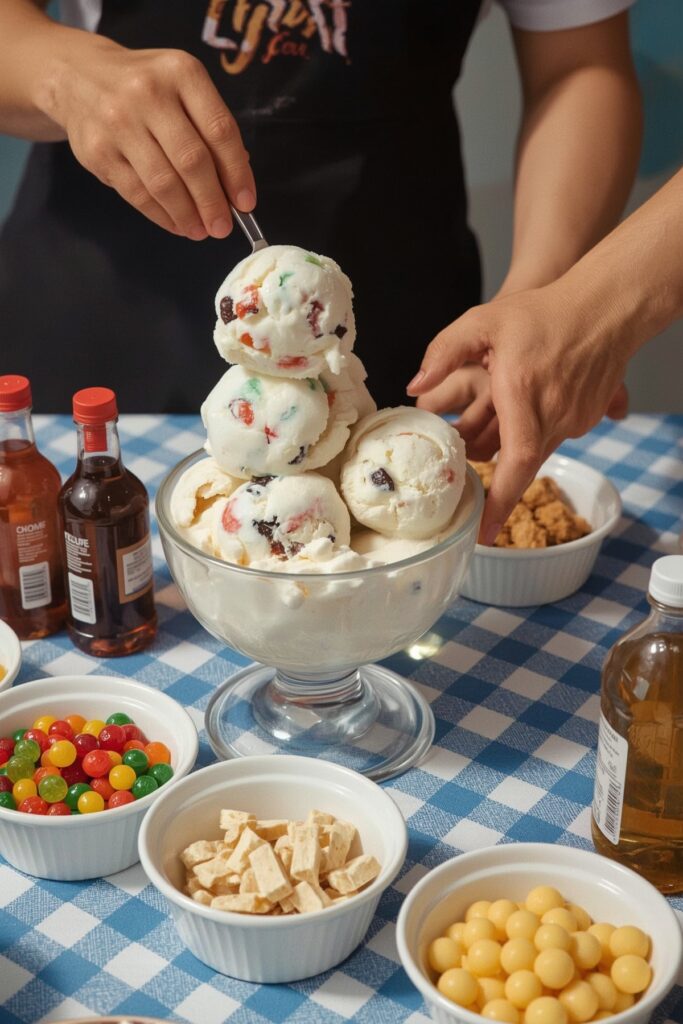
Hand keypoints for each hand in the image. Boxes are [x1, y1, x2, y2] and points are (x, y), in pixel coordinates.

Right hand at [44, 36, 254, 238]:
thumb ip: (210, 129)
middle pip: (192, 161)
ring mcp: (119, 122)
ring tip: (201, 231)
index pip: (220, 131)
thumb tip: (236, 186)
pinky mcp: (98, 151)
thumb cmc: (146, 88)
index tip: (246, 203)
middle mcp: (148, 93)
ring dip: (187, 215)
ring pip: (163, 183)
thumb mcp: (182, 88)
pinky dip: (162, 216)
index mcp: (181, 73)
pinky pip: (137, 193)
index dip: (237, 173)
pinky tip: (177, 224)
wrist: (79, 76)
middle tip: (223, 226)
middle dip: (212, 202)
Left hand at [407, 284, 628, 543]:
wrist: (606, 306)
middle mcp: (552, 413)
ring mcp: (573, 419)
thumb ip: (444, 352)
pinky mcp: (585, 419)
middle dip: (492, 472)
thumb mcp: (483, 321)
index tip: (485, 532)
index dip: (499, 501)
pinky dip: (530, 429)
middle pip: (518, 461)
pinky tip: (523, 401)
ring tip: (492, 418)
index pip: (515, 462)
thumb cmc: (544, 312)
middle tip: (468, 479)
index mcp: (522, 394)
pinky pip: (550, 436)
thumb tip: (415, 388)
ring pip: (532, 449)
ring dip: (509, 445)